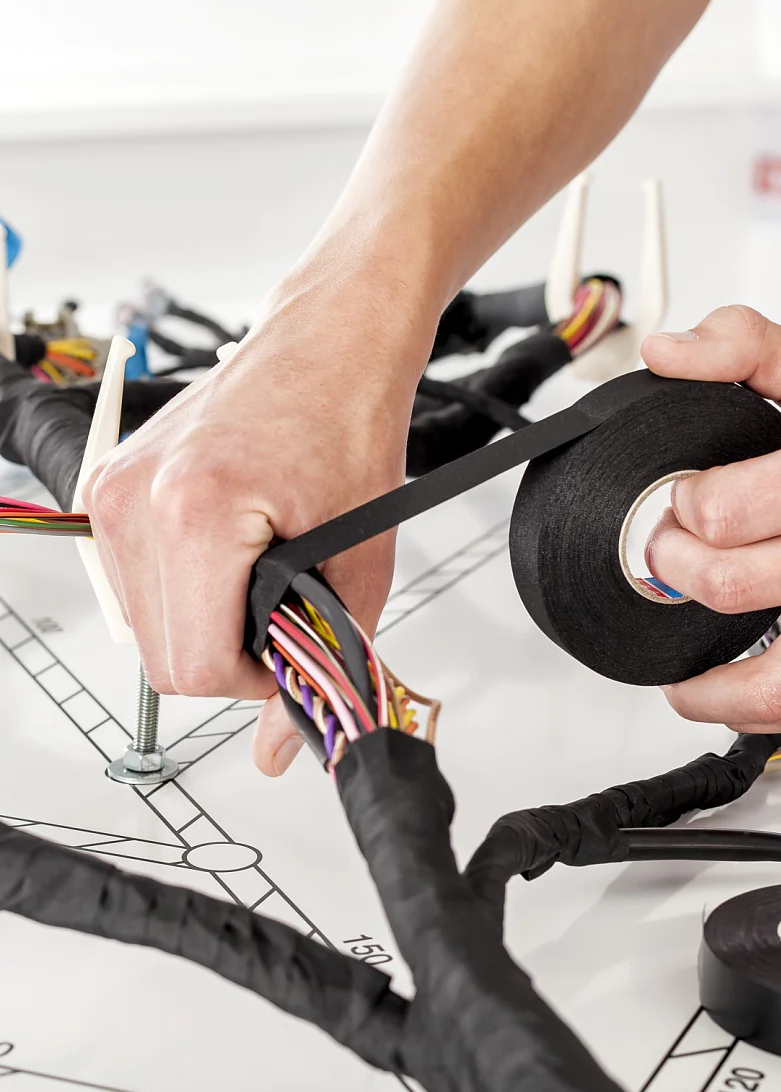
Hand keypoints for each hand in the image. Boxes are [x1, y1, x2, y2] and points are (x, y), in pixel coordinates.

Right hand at [83, 250, 436, 775]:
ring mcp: (116, 489)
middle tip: (283, 608)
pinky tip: (229, 550)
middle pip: (161, 658)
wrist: (330, 342)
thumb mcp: (357, 559)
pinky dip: (183, 588)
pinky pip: (134, 583)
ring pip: (143, 627)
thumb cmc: (349, 421)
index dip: (253, 681)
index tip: (291, 649)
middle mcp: (137, 498)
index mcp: (195, 512)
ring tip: (259, 568)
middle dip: (228, 655)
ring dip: (203, 622)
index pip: (194, 669)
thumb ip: (321, 660)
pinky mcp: (111, 484)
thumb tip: (279, 749)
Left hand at [641, 305, 780, 733]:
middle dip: (678, 564)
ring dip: (712, 682)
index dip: (684, 506)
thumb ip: (745, 347)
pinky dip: (760, 713)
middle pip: (734, 584)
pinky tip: (726, 699)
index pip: (726, 512)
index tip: (683, 498)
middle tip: (670, 549)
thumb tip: (667, 354)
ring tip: (682, 677)